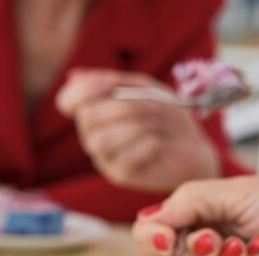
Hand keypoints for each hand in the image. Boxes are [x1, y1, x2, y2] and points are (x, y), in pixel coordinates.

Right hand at [56, 69, 219, 191]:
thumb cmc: (167, 116)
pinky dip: (145, 146)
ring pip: (102, 141)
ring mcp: (104, 158)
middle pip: (88, 118)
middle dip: (124, 107)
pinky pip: (123, 159)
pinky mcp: (119, 176)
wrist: (192, 147)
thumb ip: (114, 81)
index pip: (67, 102)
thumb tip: (74, 76)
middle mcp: (92, 137)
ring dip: (135, 127)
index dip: (84, 89)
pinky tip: (157, 144)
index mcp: (94, 113)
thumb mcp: (144, 88)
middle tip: (152, 107)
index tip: (111, 82)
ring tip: (156, 125)